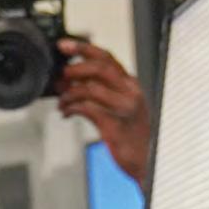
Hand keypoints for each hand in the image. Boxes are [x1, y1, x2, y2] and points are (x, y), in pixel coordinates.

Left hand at [56, 39, 150, 184]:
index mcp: (130, 85)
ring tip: (62, 101)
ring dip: (70, 93)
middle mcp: (129, 92)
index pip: (106, 57)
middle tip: (60, 75)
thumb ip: (101, 94)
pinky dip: (72, 108)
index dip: (83, 48)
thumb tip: (71, 83)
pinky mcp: (115, 126)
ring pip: (91, 88)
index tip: (64, 45)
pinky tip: (67, 113)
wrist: (148, 163)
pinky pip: (88, 109)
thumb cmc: (132, 138)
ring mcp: (124, 109)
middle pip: (99, 67)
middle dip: (75, 68)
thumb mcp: (120, 109)